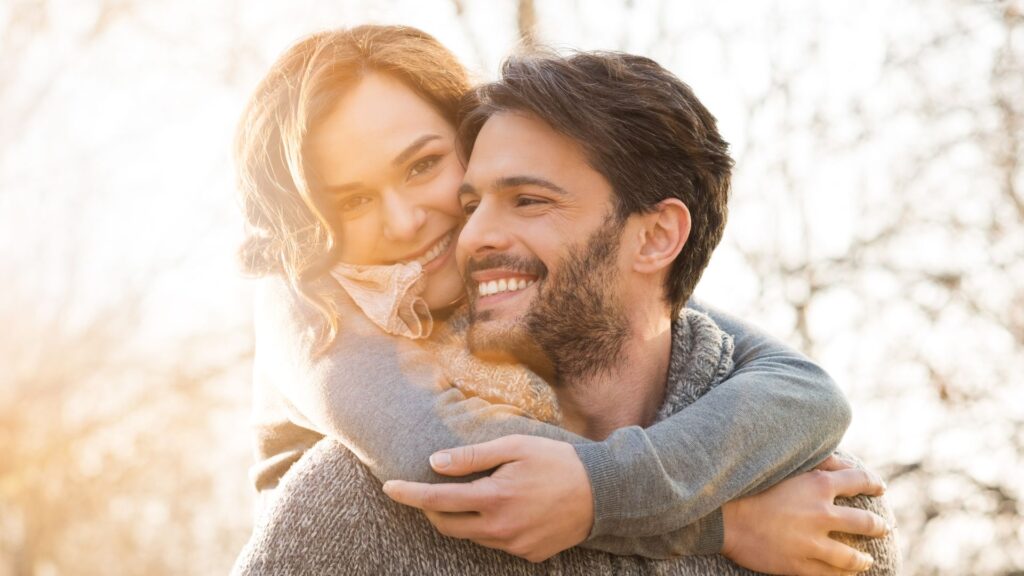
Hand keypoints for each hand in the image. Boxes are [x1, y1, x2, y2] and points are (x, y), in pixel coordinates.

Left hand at [382, 435, 592, 562]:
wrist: (604, 492)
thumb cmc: (557, 461)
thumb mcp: (515, 446)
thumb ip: (472, 457)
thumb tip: (435, 462)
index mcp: (493, 498)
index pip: (437, 500)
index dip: (409, 494)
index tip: (389, 488)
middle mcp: (499, 529)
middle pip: (447, 525)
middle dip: (430, 508)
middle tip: (427, 490)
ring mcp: (514, 546)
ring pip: (471, 535)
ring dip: (462, 517)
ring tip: (476, 494)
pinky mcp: (528, 555)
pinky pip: (496, 543)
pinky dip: (490, 526)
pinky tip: (509, 508)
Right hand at [721, 455, 889, 575]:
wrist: (724, 517)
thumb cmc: (751, 487)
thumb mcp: (785, 466)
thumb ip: (817, 462)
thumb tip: (844, 463)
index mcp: (818, 485)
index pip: (859, 481)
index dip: (873, 484)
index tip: (880, 487)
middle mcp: (821, 514)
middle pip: (865, 522)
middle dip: (878, 526)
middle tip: (883, 527)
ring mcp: (812, 542)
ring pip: (851, 557)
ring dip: (862, 559)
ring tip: (866, 559)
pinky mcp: (799, 564)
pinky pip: (829, 574)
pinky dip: (841, 575)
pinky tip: (844, 574)